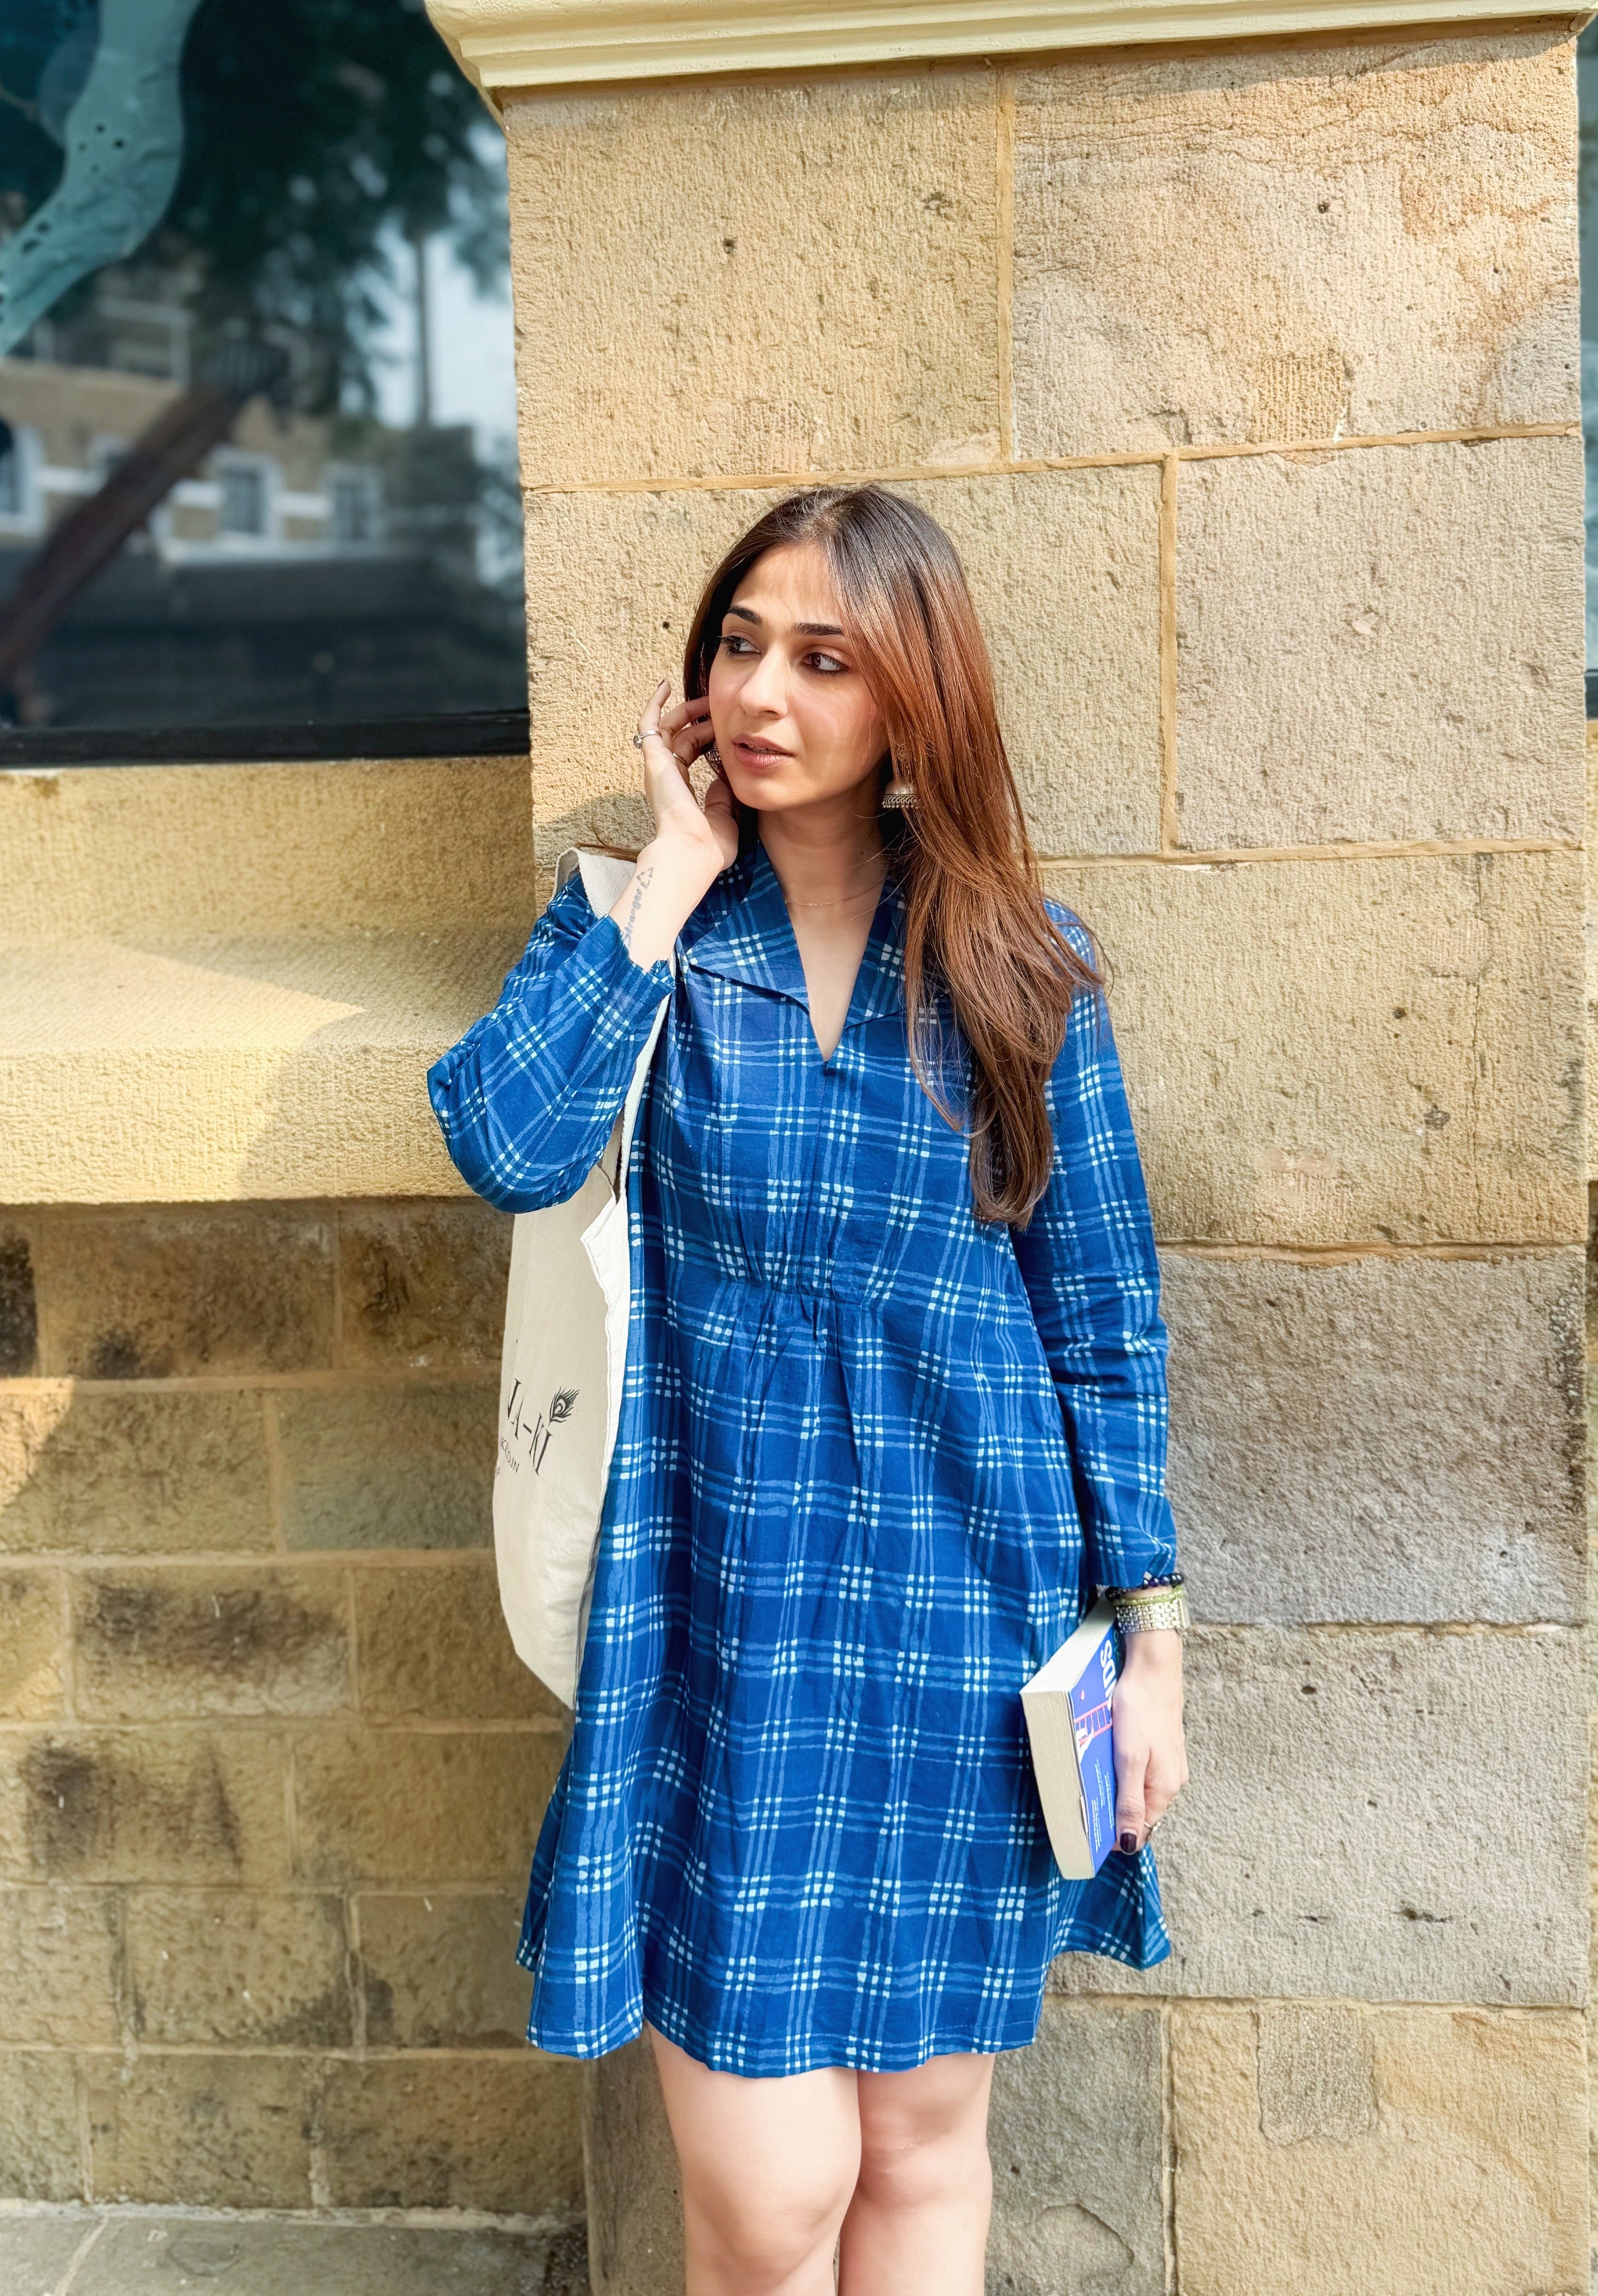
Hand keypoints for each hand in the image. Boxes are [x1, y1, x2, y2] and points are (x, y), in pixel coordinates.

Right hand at [636, 680, 737, 879]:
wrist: (693, 851)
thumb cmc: (709, 846)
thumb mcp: (726, 817)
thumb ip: (724, 796)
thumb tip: (725, 776)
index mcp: (681, 792)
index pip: (689, 755)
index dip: (705, 738)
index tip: (724, 726)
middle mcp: (666, 778)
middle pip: (679, 738)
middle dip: (698, 721)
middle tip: (717, 707)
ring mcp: (658, 768)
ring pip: (666, 728)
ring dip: (685, 711)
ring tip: (704, 698)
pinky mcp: (654, 760)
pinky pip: (648, 724)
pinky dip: (654, 703)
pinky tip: (665, 685)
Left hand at [1111, 1629, 1186, 1854]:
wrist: (1154, 1669)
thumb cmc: (1141, 1711)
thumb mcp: (1130, 1759)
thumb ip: (1130, 1802)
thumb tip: (1132, 1844)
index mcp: (1165, 1789)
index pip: (1141, 1829)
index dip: (1116, 1834)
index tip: (1090, 1829)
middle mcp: (1171, 1781)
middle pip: (1140, 1811)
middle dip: (1114, 1811)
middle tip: (1086, 1800)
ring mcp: (1168, 1764)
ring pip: (1139, 1789)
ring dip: (1118, 1789)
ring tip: (1094, 1777)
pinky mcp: (1162, 1747)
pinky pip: (1141, 1770)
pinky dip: (1124, 1770)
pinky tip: (1109, 1758)